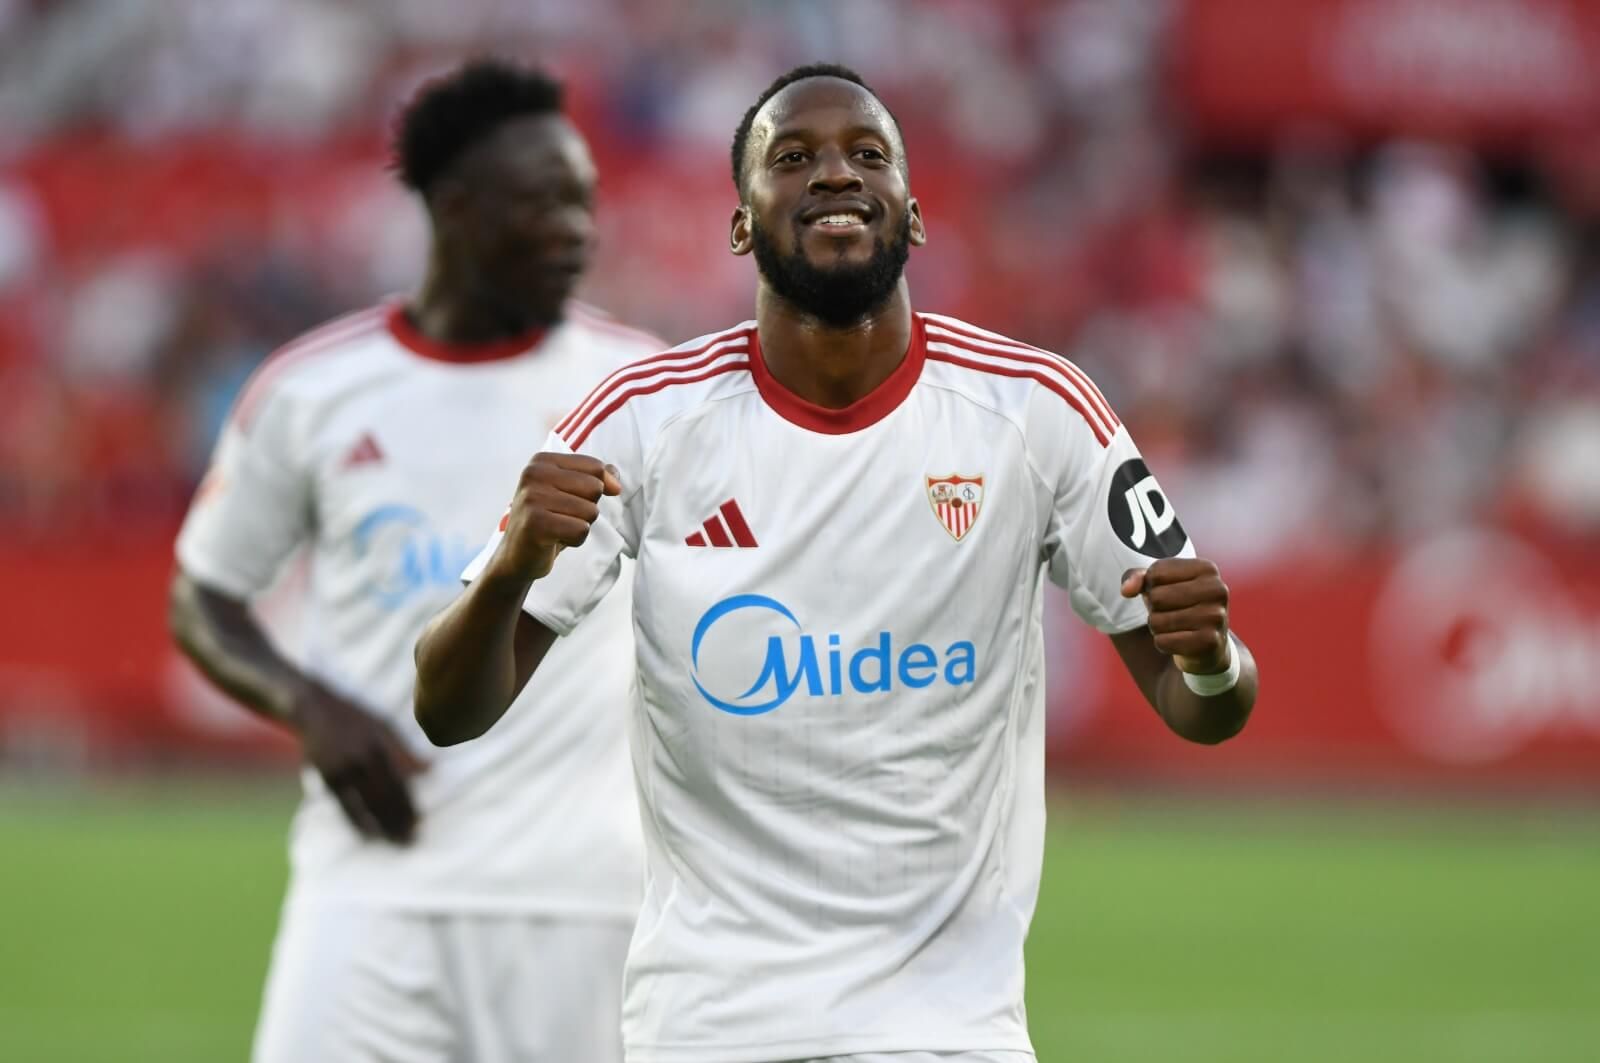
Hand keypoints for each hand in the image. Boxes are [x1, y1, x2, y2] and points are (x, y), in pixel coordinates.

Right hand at [290, 679, 426, 843]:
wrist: (313, 709)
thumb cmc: (355, 718)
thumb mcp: (383, 726)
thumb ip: (405, 750)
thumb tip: (430, 770)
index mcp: (379, 743)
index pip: (398, 779)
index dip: (409, 802)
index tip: (421, 820)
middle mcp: (360, 758)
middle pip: (384, 795)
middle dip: (399, 819)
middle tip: (412, 839)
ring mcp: (342, 769)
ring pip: (365, 804)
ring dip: (382, 826)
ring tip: (397, 841)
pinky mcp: (327, 778)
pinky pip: (345, 806)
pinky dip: (358, 823)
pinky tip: (370, 835)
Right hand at [493, 453, 621, 581]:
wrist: (516, 556)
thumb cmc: (547, 521)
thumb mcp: (569, 492)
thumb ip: (595, 478)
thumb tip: (616, 482)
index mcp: (542, 461)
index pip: (595, 467)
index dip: (600, 487)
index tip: (578, 499)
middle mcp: (534, 474)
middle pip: (595, 487)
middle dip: (587, 508)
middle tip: (562, 517)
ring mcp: (532, 498)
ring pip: (590, 511)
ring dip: (580, 526)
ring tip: (557, 529)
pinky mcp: (535, 524)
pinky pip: (581, 530)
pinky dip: (575, 540)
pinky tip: (554, 540)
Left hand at [1121, 558, 1230, 674]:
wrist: (1208, 645)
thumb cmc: (1179, 606)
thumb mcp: (1157, 585)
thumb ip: (1136, 578)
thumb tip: (1126, 590)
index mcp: (1207, 568)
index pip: (1155, 573)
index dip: (1151, 586)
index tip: (1169, 593)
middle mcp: (1217, 589)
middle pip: (1156, 597)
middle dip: (1155, 609)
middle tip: (1173, 613)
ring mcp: (1216, 617)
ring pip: (1158, 622)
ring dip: (1158, 627)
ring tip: (1177, 627)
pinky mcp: (1210, 642)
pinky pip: (1163, 642)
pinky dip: (1164, 644)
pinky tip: (1181, 642)